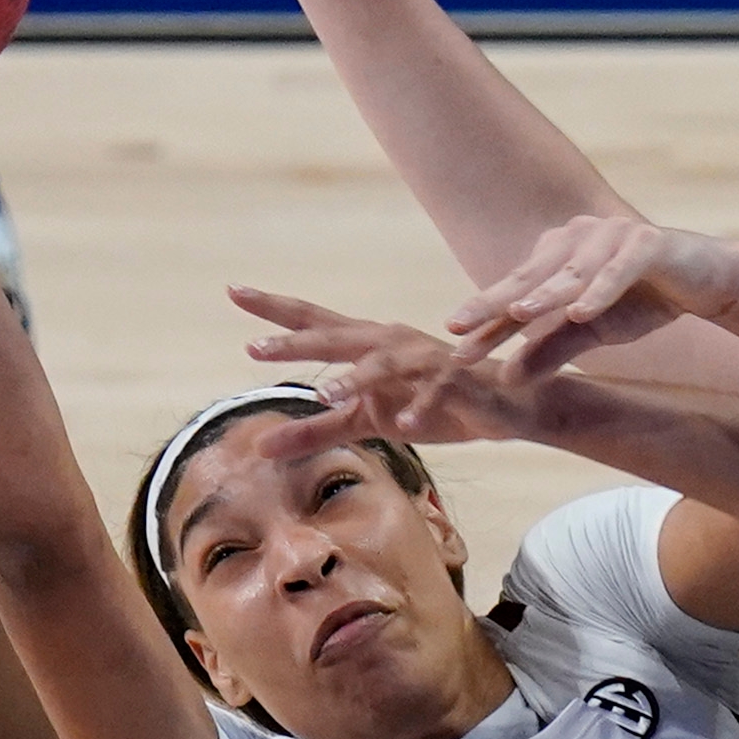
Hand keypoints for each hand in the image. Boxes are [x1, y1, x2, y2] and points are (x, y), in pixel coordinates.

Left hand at [232, 285, 556, 449]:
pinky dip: (420, 408)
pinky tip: (405, 425)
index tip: (233, 291)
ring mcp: (424, 361)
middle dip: (297, 342)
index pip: (313, 321)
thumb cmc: (433, 404)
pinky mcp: (455, 384)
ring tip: (326, 394)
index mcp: (368, 346)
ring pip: (383, 365)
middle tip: (255, 348)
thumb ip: (314, 431)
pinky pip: (434, 394)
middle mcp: (391, 344)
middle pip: (337, 336)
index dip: (274, 308)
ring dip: (355, 378)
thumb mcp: (366, 422)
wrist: (504, 405)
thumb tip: (259, 447)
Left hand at [444, 215, 738, 376]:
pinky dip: (601, 290)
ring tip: (518, 315)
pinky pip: (620, 270)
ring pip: (572, 272)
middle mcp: (577, 238)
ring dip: (545, 294)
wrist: (708, 279)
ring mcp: (612, 235)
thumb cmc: (643, 301)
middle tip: (459, 326)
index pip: (515, 294)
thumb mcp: (592, 333)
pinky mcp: (648, 242)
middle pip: (530, 278)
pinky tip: (582, 310)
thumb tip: (507, 379)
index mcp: (557, 257)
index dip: (485, 322)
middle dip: (494, 304)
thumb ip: (550, 349)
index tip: (455, 351)